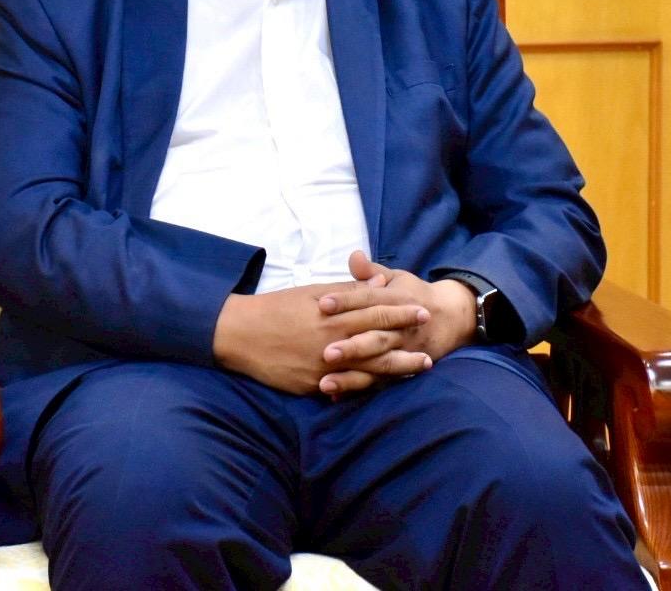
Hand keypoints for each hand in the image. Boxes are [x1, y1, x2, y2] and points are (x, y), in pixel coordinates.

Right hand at [212, 277, 432, 396]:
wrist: (240, 334)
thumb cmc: (277, 308)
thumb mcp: (312, 292)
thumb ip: (347, 290)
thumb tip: (378, 281)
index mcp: (334, 315)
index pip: (376, 312)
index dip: (401, 312)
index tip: (423, 311)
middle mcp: (333, 341)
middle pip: (379, 343)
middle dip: (407, 344)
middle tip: (430, 345)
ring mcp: (324, 366)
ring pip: (368, 370)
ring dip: (396, 369)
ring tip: (418, 368)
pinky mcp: (312, 385)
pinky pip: (345, 388)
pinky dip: (366, 388)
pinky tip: (382, 388)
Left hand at [313, 251, 477, 395]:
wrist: (452, 317)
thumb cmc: (414, 294)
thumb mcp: (396, 277)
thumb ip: (372, 271)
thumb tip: (354, 255)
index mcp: (396, 300)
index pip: (369, 299)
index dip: (347, 301)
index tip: (323, 304)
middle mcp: (400, 328)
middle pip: (375, 337)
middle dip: (352, 346)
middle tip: (326, 352)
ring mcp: (403, 352)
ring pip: (377, 364)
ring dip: (353, 375)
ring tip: (325, 383)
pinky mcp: (402, 369)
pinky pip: (381, 382)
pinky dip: (359, 389)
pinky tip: (336, 396)